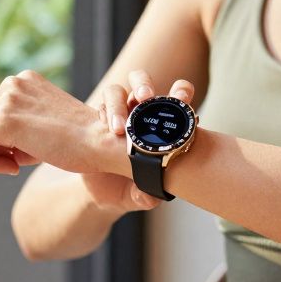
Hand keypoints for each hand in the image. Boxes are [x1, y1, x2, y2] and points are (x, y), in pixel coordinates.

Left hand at [0, 70, 125, 175]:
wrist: (101, 144)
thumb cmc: (79, 142)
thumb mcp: (44, 123)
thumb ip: (16, 124)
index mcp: (24, 80)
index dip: (2, 139)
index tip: (25, 152)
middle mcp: (13, 83)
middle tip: (23, 159)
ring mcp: (8, 99)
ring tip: (21, 163)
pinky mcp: (3, 120)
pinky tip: (15, 169)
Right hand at [81, 69, 197, 212]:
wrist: (101, 194)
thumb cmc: (129, 189)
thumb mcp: (138, 196)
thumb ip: (145, 196)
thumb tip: (151, 197)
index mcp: (160, 125)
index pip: (176, 97)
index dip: (181, 92)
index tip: (183, 100)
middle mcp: (139, 113)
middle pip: (142, 83)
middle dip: (144, 85)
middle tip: (146, 97)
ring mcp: (117, 115)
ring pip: (117, 92)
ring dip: (118, 104)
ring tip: (118, 128)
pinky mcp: (97, 121)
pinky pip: (98, 108)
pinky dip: (102, 114)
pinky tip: (105, 129)